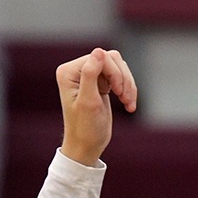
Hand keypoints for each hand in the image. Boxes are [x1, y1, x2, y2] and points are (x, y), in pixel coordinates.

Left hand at [56, 48, 136, 166]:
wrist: (87, 146)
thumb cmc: (85, 128)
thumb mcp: (89, 101)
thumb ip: (90, 74)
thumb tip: (99, 51)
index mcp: (69, 72)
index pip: (100, 57)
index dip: (115, 73)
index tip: (120, 94)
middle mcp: (77, 70)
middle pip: (111, 59)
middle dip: (123, 79)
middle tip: (126, 99)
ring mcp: (90, 76)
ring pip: (119, 67)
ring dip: (128, 85)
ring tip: (128, 103)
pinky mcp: (101, 83)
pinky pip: (121, 76)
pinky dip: (128, 90)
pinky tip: (129, 105)